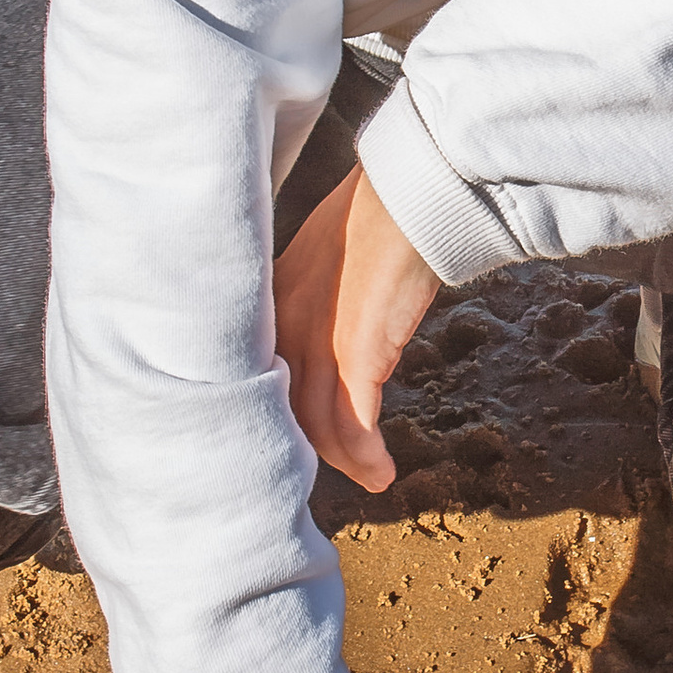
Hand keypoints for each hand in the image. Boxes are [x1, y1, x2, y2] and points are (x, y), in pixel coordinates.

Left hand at [274, 167, 438, 489]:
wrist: (408, 196)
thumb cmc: (379, 215)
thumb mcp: (327, 259)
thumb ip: (318, 298)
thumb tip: (336, 327)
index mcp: (272, 301)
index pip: (265, 375)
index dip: (284, 410)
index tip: (304, 434)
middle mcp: (284, 326)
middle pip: (284, 408)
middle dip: (311, 446)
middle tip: (339, 466)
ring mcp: (316, 341)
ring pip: (317, 424)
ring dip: (347, 460)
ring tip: (370, 477)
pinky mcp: (356, 354)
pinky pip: (353, 424)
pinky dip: (366, 455)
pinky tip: (381, 471)